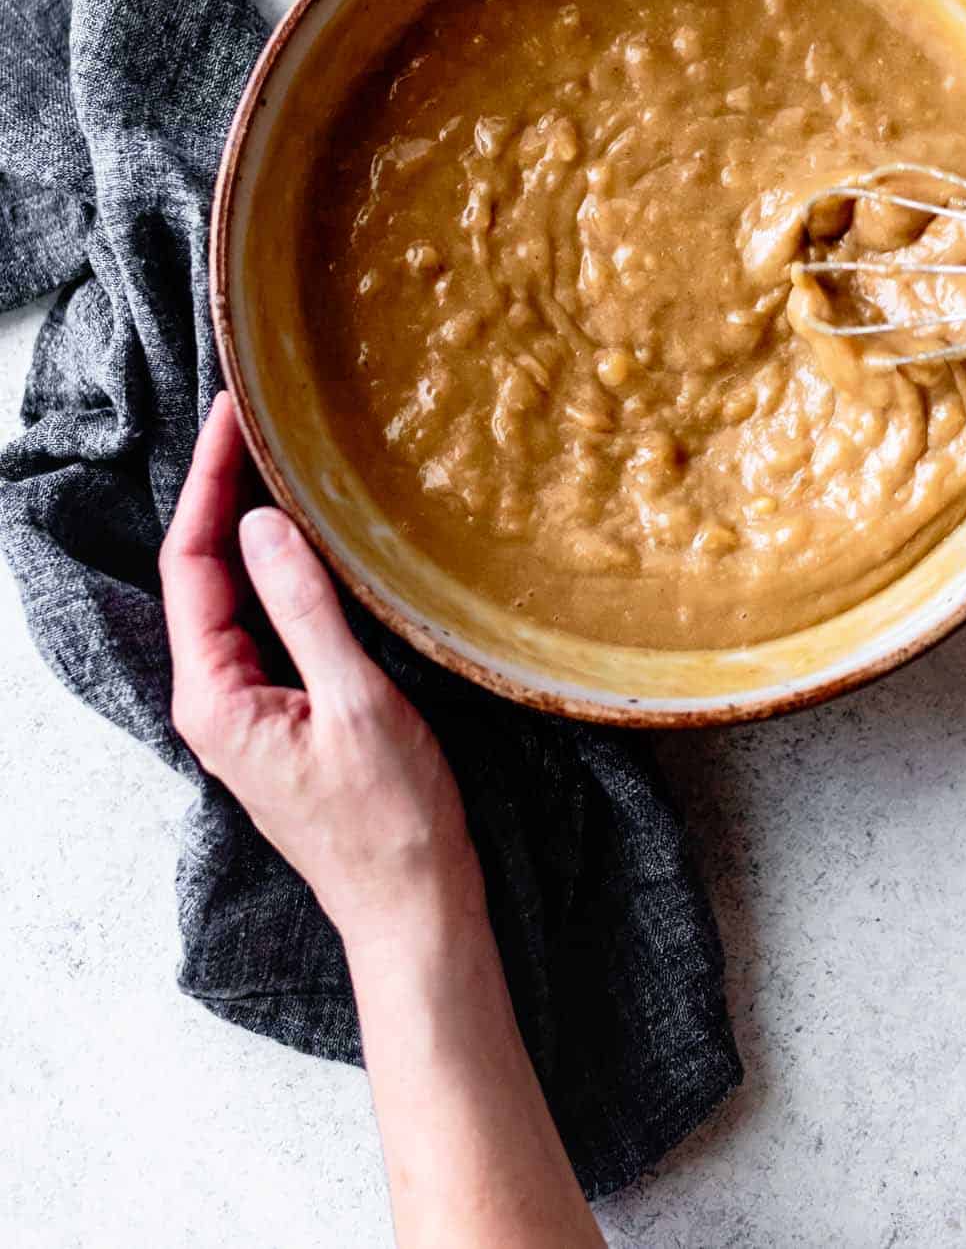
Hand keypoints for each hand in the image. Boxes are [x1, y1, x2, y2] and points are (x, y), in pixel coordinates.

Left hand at [162, 397, 604, 1246]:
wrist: (416, 911)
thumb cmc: (390, 822)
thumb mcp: (357, 703)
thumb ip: (306, 609)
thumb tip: (265, 522)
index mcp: (213, 694)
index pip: (190, 562)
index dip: (208, 480)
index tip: (236, 413)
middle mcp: (215, 696)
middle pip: (202, 570)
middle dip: (224, 488)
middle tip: (261, 413)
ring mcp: (248, 705)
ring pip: (235, 591)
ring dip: (253, 522)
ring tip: (283, 451)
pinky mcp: (284, 711)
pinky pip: (269, 618)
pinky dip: (284, 564)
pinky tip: (317, 531)